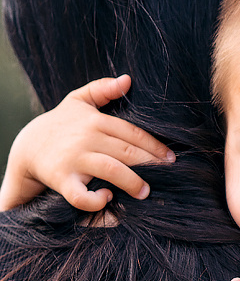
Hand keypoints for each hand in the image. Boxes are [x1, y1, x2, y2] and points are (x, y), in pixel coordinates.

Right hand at [0, 75, 173, 210]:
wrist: (27, 147)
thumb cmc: (60, 124)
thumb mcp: (78, 101)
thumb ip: (102, 89)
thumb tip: (128, 79)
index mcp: (95, 120)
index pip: (133, 133)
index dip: (155, 146)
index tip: (171, 158)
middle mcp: (87, 138)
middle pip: (127, 151)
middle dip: (150, 164)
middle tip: (167, 175)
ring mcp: (74, 159)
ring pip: (111, 170)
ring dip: (132, 182)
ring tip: (145, 192)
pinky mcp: (62, 179)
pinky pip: (81, 195)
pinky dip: (96, 200)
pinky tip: (107, 198)